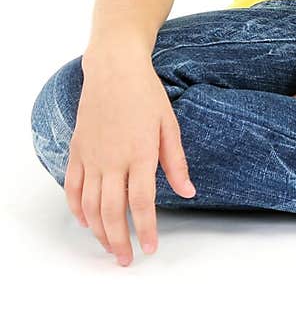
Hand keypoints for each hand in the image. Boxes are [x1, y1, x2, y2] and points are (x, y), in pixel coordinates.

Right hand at [67, 55, 196, 265]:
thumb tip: (188, 192)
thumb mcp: (169, 126)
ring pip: (89, 206)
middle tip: (126, 260)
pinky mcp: (77, 151)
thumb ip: (176, 163)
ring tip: (109, 246)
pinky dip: (76, 210)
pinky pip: (72, 188)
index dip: (146, 230)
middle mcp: (112, 160)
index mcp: (140, 154)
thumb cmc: (146, 95)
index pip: (141, 203)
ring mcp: (91, 157)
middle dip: (119, 241)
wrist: (114, 69)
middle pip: (112, 211)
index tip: (150, 249)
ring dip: (98, 231)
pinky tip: (86, 222)